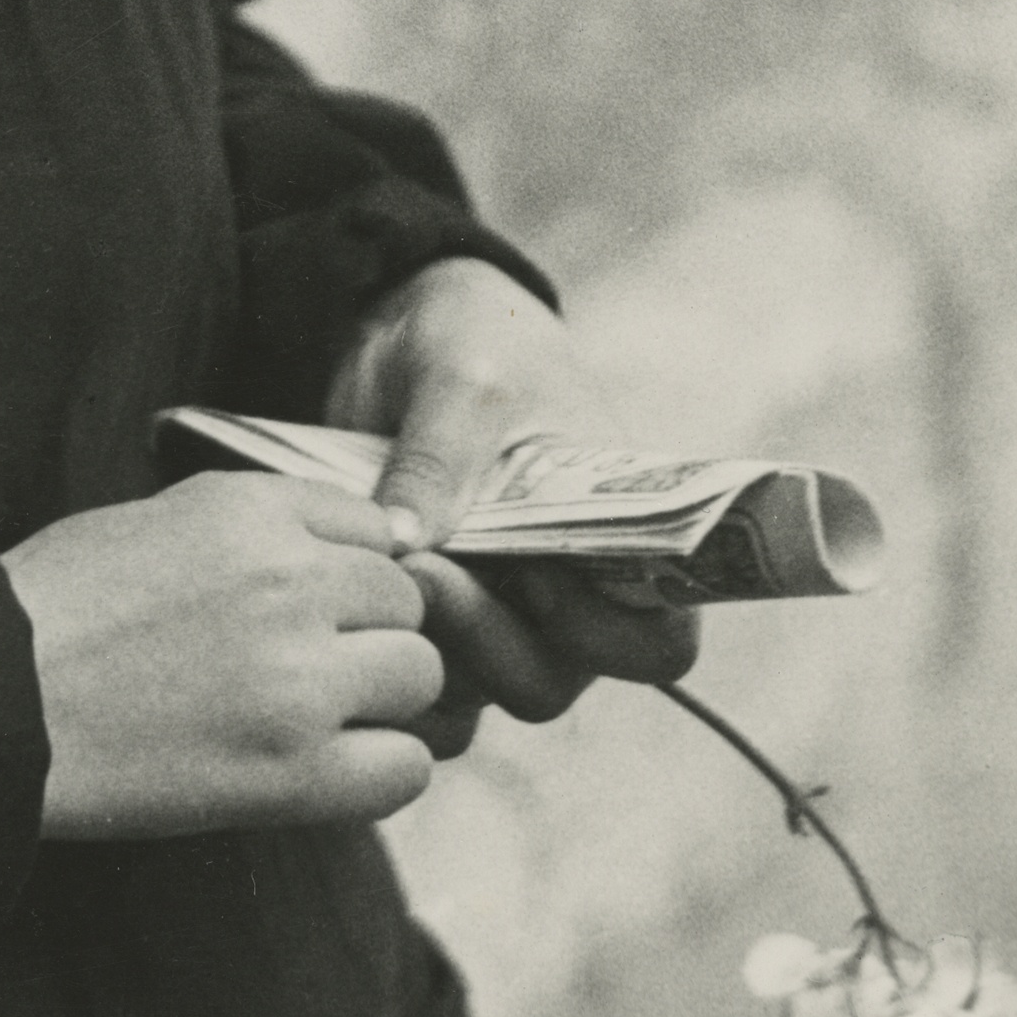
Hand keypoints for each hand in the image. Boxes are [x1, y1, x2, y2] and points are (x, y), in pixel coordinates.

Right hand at [4, 472, 441, 838]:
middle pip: (405, 602)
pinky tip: (326, 771)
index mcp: (254, 510)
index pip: (378, 531)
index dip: (354, 575)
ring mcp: (300, 677)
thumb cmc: (58, 610)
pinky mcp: (292, 772)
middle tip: (310, 672)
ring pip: (417, 676)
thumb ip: (261, 528)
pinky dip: (379, 771)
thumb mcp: (164, 521)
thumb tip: (345, 557)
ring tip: (312, 721)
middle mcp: (292, 580)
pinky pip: (405, 767)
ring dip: (380, 701)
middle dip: (370, 635)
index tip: (318, 610)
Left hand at [324, 257, 701, 728]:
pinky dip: (392, 653)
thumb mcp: (464, 376)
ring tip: (392, 565)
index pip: (658, 637)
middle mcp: (571, 588)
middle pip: (554, 680)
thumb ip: (443, 457)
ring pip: (482, 687)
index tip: (539, 577)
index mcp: (624, 532)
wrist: (409, 329)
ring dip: (435, 646)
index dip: (608, 638)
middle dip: (490, 644)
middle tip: (428, 572)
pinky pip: (424, 675)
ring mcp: (502, 607)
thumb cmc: (474, 339)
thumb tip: (405, 547)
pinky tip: (358, 594)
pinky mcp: (438, 613)